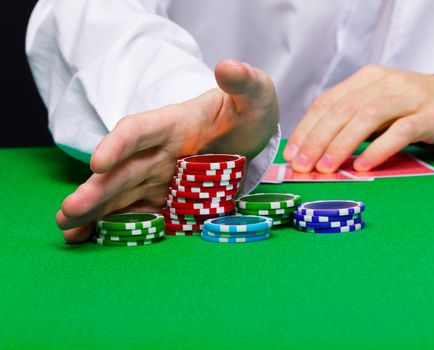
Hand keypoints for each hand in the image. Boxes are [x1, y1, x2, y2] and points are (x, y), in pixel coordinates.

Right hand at [56, 60, 278, 242]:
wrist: (250, 138)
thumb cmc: (248, 113)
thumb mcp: (255, 96)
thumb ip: (245, 84)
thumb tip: (229, 68)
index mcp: (174, 123)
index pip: (139, 130)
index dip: (118, 145)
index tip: (98, 162)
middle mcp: (159, 151)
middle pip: (122, 169)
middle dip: (96, 190)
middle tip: (68, 210)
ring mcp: (160, 178)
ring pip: (122, 193)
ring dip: (95, 211)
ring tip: (67, 228)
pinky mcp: (168, 199)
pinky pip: (139, 212)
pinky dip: (116, 225)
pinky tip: (90, 237)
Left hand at [283, 65, 433, 172]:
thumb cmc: (411, 111)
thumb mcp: (377, 109)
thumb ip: (350, 122)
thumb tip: (313, 151)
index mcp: (366, 79)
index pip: (327, 102)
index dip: (307, 128)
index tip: (291, 153)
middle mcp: (385, 82)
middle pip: (343, 109)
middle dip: (317, 139)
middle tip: (302, 165)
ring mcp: (410, 96)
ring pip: (367, 117)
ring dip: (342, 144)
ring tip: (326, 168)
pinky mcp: (432, 114)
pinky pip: (401, 131)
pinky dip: (379, 149)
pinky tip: (363, 166)